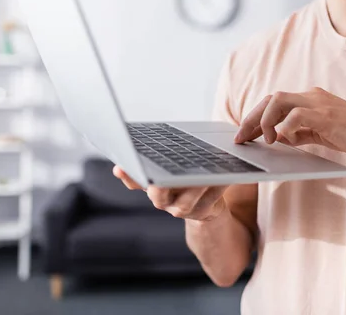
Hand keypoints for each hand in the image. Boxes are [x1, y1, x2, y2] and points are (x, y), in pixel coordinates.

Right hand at [113, 166, 228, 220]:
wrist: (208, 206)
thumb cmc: (187, 179)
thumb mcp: (172, 169)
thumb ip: (163, 157)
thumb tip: (157, 135)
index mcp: (152, 186)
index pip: (134, 181)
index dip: (127, 175)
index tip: (120, 167)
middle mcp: (163, 200)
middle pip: (157, 194)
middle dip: (160, 185)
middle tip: (163, 177)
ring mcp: (182, 209)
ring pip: (186, 200)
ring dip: (196, 185)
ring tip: (205, 172)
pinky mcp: (202, 212)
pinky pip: (210, 199)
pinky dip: (217, 186)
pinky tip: (225, 175)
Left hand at [234, 87, 345, 166]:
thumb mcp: (320, 134)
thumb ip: (299, 132)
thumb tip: (276, 137)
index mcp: (311, 98)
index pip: (274, 101)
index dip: (255, 116)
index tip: (243, 133)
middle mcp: (313, 96)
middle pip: (271, 98)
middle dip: (251, 118)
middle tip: (241, 137)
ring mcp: (320, 103)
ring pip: (278, 101)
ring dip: (265, 121)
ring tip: (265, 140)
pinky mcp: (326, 115)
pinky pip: (296, 116)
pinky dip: (285, 128)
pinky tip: (287, 140)